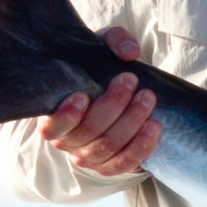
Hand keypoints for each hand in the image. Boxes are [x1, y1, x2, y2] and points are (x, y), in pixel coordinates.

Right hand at [41, 28, 160, 175]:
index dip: (66, 116)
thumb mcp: (100, 47)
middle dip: (113, 106)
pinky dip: (141, 147)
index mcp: (53, 117)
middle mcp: (67, 141)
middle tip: (131, 81)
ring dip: (132, 122)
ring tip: (148, 98)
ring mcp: (88, 156)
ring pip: (108, 147)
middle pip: (88, 132)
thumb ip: (114, 40)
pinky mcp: (110, 166)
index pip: (51, 127)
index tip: (82, 94)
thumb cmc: (97, 68)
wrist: (114, 92)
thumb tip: (130, 52)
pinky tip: (155, 127)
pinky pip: (124, 164)